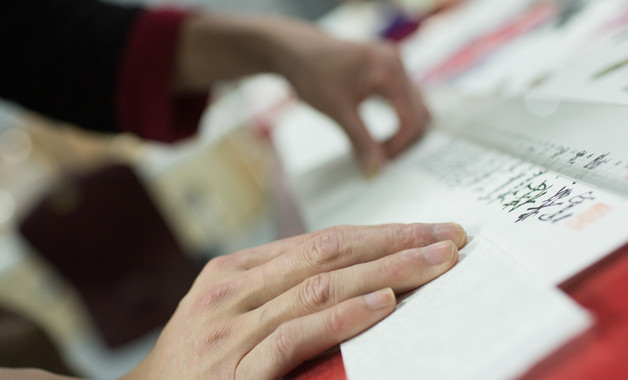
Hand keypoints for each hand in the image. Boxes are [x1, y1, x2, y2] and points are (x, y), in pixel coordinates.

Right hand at [123, 223, 465, 378]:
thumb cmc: (195, 364)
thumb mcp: (230, 316)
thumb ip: (282, 295)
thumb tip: (356, 282)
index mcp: (234, 271)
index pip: (320, 241)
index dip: (379, 234)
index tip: (426, 232)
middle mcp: (232, 291)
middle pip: (328, 254)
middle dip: (394, 243)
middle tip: (448, 238)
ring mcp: (231, 329)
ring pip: (320, 287)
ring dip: (385, 273)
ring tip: (435, 264)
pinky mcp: (236, 371)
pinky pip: (296, 335)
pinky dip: (343, 317)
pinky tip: (383, 306)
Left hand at [176, 15, 428, 174]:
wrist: (293, 51)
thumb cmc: (312, 72)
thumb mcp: (337, 111)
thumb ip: (360, 141)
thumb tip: (375, 171)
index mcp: (390, 68)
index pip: (411, 115)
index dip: (400, 144)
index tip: (381, 162)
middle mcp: (398, 63)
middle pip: (419, 111)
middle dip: (405, 140)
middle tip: (383, 161)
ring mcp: (393, 66)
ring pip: (413, 107)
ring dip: (402, 132)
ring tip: (380, 151)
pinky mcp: (386, 73)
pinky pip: (401, 101)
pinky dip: (396, 121)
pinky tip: (379, 139)